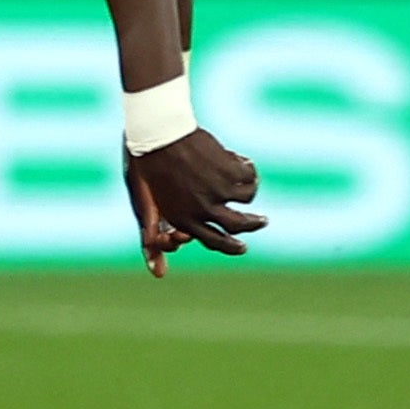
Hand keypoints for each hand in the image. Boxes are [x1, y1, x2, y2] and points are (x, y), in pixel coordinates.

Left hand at [126, 129, 264, 275]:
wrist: (158, 132)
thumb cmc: (148, 166)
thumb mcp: (147, 204)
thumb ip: (156, 236)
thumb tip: (158, 276)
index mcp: (183, 219)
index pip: (215, 242)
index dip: (231, 246)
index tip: (243, 247)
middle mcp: (204, 209)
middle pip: (240, 225)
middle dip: (254, 225)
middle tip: (262, 221)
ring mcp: (219, 191)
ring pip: (247, 199)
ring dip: (248, 191)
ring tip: (246, 182)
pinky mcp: (230, 171)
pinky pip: (251, 178)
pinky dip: (249, 171)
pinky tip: (243, 164)